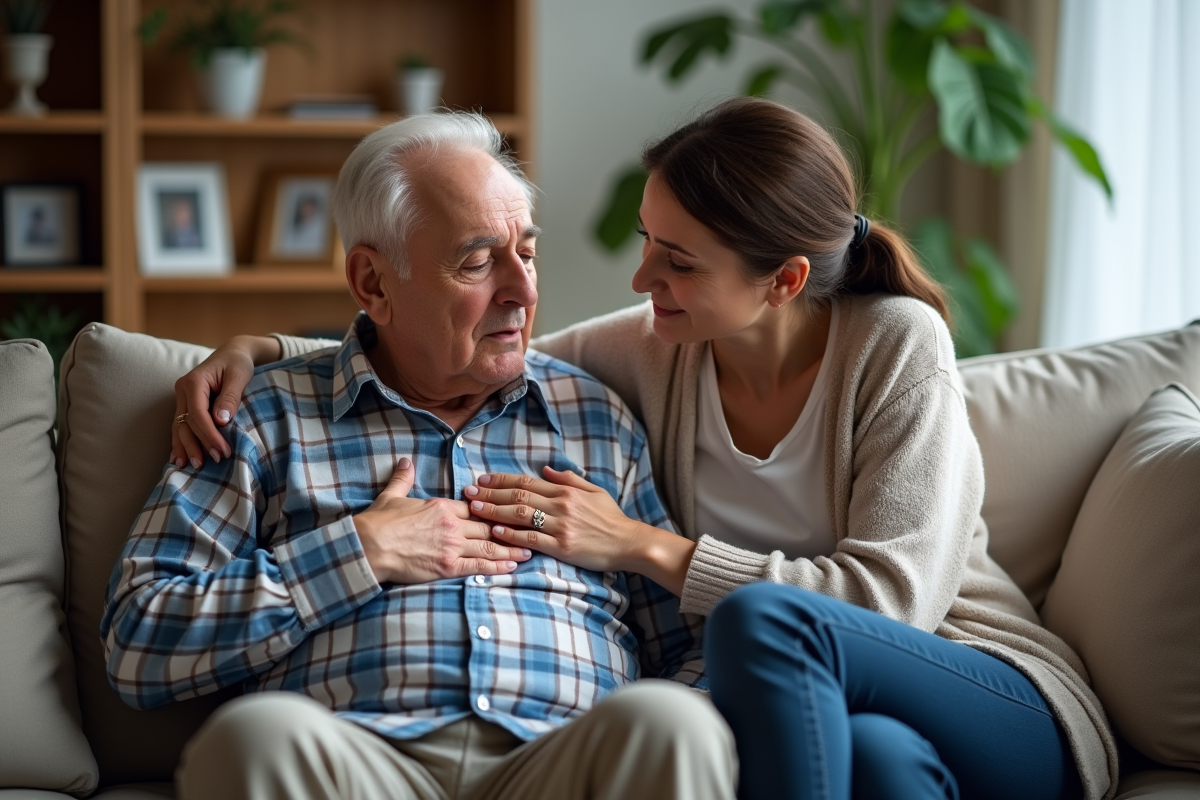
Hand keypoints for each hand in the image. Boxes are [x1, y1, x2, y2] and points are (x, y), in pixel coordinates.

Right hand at [171, 335, 280, 469]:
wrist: (232, 354)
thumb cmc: (238, 363)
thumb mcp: (239, 376)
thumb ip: (230, 397)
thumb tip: (221, 421)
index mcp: (194, 381)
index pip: (198, 414)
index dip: (209, 435)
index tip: (223, 451)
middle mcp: (182, 390)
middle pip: (185, 423)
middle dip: (198, 445)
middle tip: (213, 462)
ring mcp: (181, 398)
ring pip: (179, 427)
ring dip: (185, 447)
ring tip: (193, 467)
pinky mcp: (185, 405)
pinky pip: (180, 426)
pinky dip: (180, 442)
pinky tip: (180, 458)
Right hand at [354, 458, 532, 584]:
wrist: (368, 547)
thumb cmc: (378, 522)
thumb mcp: (392, 495)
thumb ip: (404, 478)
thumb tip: (406, 461)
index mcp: (442, 506)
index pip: (477, 507)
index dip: (496, 511)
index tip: (511, 513)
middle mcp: (452, 524)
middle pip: (489, 526)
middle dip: (512, 530)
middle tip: (531, 532)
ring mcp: (451, 546)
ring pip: (489, 547)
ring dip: (511, 549)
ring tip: (529, 551)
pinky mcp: (447, 567)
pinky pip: (478, 567)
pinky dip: (497, 566)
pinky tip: (512, 567)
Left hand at [464, 467, 657, 573]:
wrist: (628, 543)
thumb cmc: (612, 518)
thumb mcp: (594, 491)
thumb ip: (569, 479)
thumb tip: (545, 470)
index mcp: (566, 491)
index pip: (527, 482)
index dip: (502, 480)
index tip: (483, 480)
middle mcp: (561, 505)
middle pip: (518, 496)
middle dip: (490, 494)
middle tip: (469, 492)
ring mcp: (560, 526)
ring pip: (521, 515)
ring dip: (495, 512)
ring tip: (475, 509)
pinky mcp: (561, 547)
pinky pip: (531, 539)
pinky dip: (511, 535)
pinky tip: (495, 532)